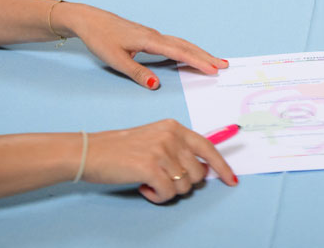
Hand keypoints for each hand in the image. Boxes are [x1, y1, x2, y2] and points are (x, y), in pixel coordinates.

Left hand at [60, 1, 228, 82]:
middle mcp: (154, 36)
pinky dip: (186, 49)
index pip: (179, 53)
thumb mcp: (115, 59)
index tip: (214, 69)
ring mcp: (152, 35)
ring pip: (181, 43)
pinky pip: (173, 43)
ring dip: (198, 52)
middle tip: (224, 65)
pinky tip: (189, 55)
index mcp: (149, 41)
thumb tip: (156, 85)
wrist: (89, 20)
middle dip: (205, 56)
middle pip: (185, 46)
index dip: (198, 62)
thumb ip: (137, 73)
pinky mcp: (148, 36)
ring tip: (213, 61)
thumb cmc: (100, 38)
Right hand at [84, 120, 237, 202]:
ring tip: (150, 183)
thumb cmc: (121, 149)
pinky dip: (157, 197)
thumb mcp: (154, 139)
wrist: (92, 151)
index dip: (222, 166)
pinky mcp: (151, 167)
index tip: (231, 180)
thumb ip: (177, 149)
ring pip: (184, 186)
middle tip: (163, 181)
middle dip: (184, 184)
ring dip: (169, 191)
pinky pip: (168, 194)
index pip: (207, 147)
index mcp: (174, 127)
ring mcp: (162, 151)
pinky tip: (144, 188)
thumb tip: (201, 170)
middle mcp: (171, 136)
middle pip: (198, 173)